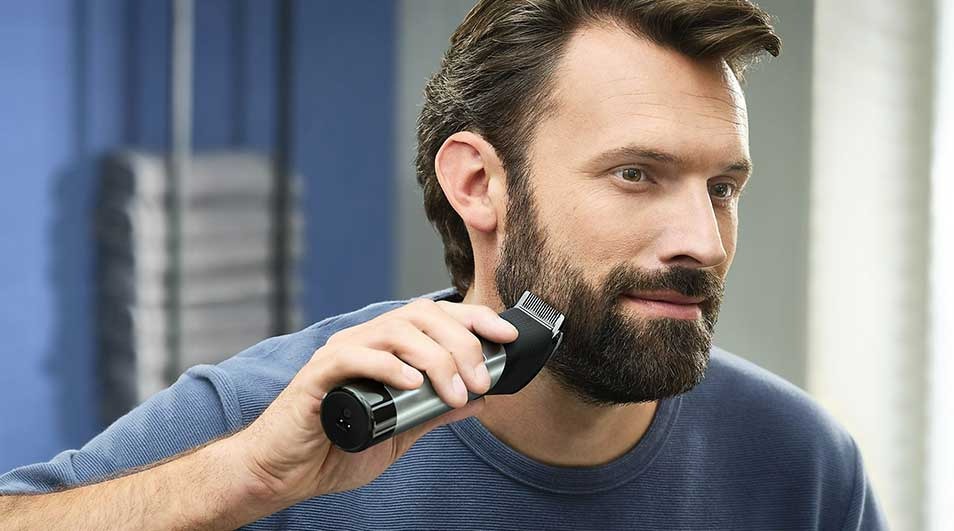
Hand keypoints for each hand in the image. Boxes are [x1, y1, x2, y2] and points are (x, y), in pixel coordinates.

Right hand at [231, 298, 518, 505]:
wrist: (285, 473)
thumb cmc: (338, 448)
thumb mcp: (402, 431)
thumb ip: (436, 411)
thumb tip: (481, 399)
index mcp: (388, 349)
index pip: (437, 317)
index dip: (474, 320)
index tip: (507, 336)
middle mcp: (366, 341)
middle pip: (422, 316)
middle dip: (461, 344)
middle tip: (478, 382)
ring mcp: (341, 354)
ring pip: (395, 331)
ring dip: (434, 358)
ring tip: (453, 390)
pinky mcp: (318, 375)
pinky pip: (354, 357)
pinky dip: (387, 366)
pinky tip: (410, 383)